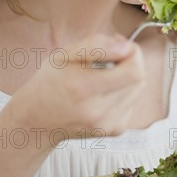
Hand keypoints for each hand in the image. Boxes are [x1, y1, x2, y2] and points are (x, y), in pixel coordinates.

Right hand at [7, 33, 144, 143]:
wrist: (37, 120)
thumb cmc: (50, 83)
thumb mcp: (63, 54)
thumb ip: (95, 45)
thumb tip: (126, 47)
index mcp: (83, 88)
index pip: (134, 70)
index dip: (132, 52)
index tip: (117, 46)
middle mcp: (98, 111)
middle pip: (139, 79)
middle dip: (130, 63)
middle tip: (110, 58)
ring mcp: (108, 124)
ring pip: (138, 90)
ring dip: (128, 78)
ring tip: (104, 75)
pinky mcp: (114, 130)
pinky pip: (132, 103)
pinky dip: (124, 93)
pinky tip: (104, 92)